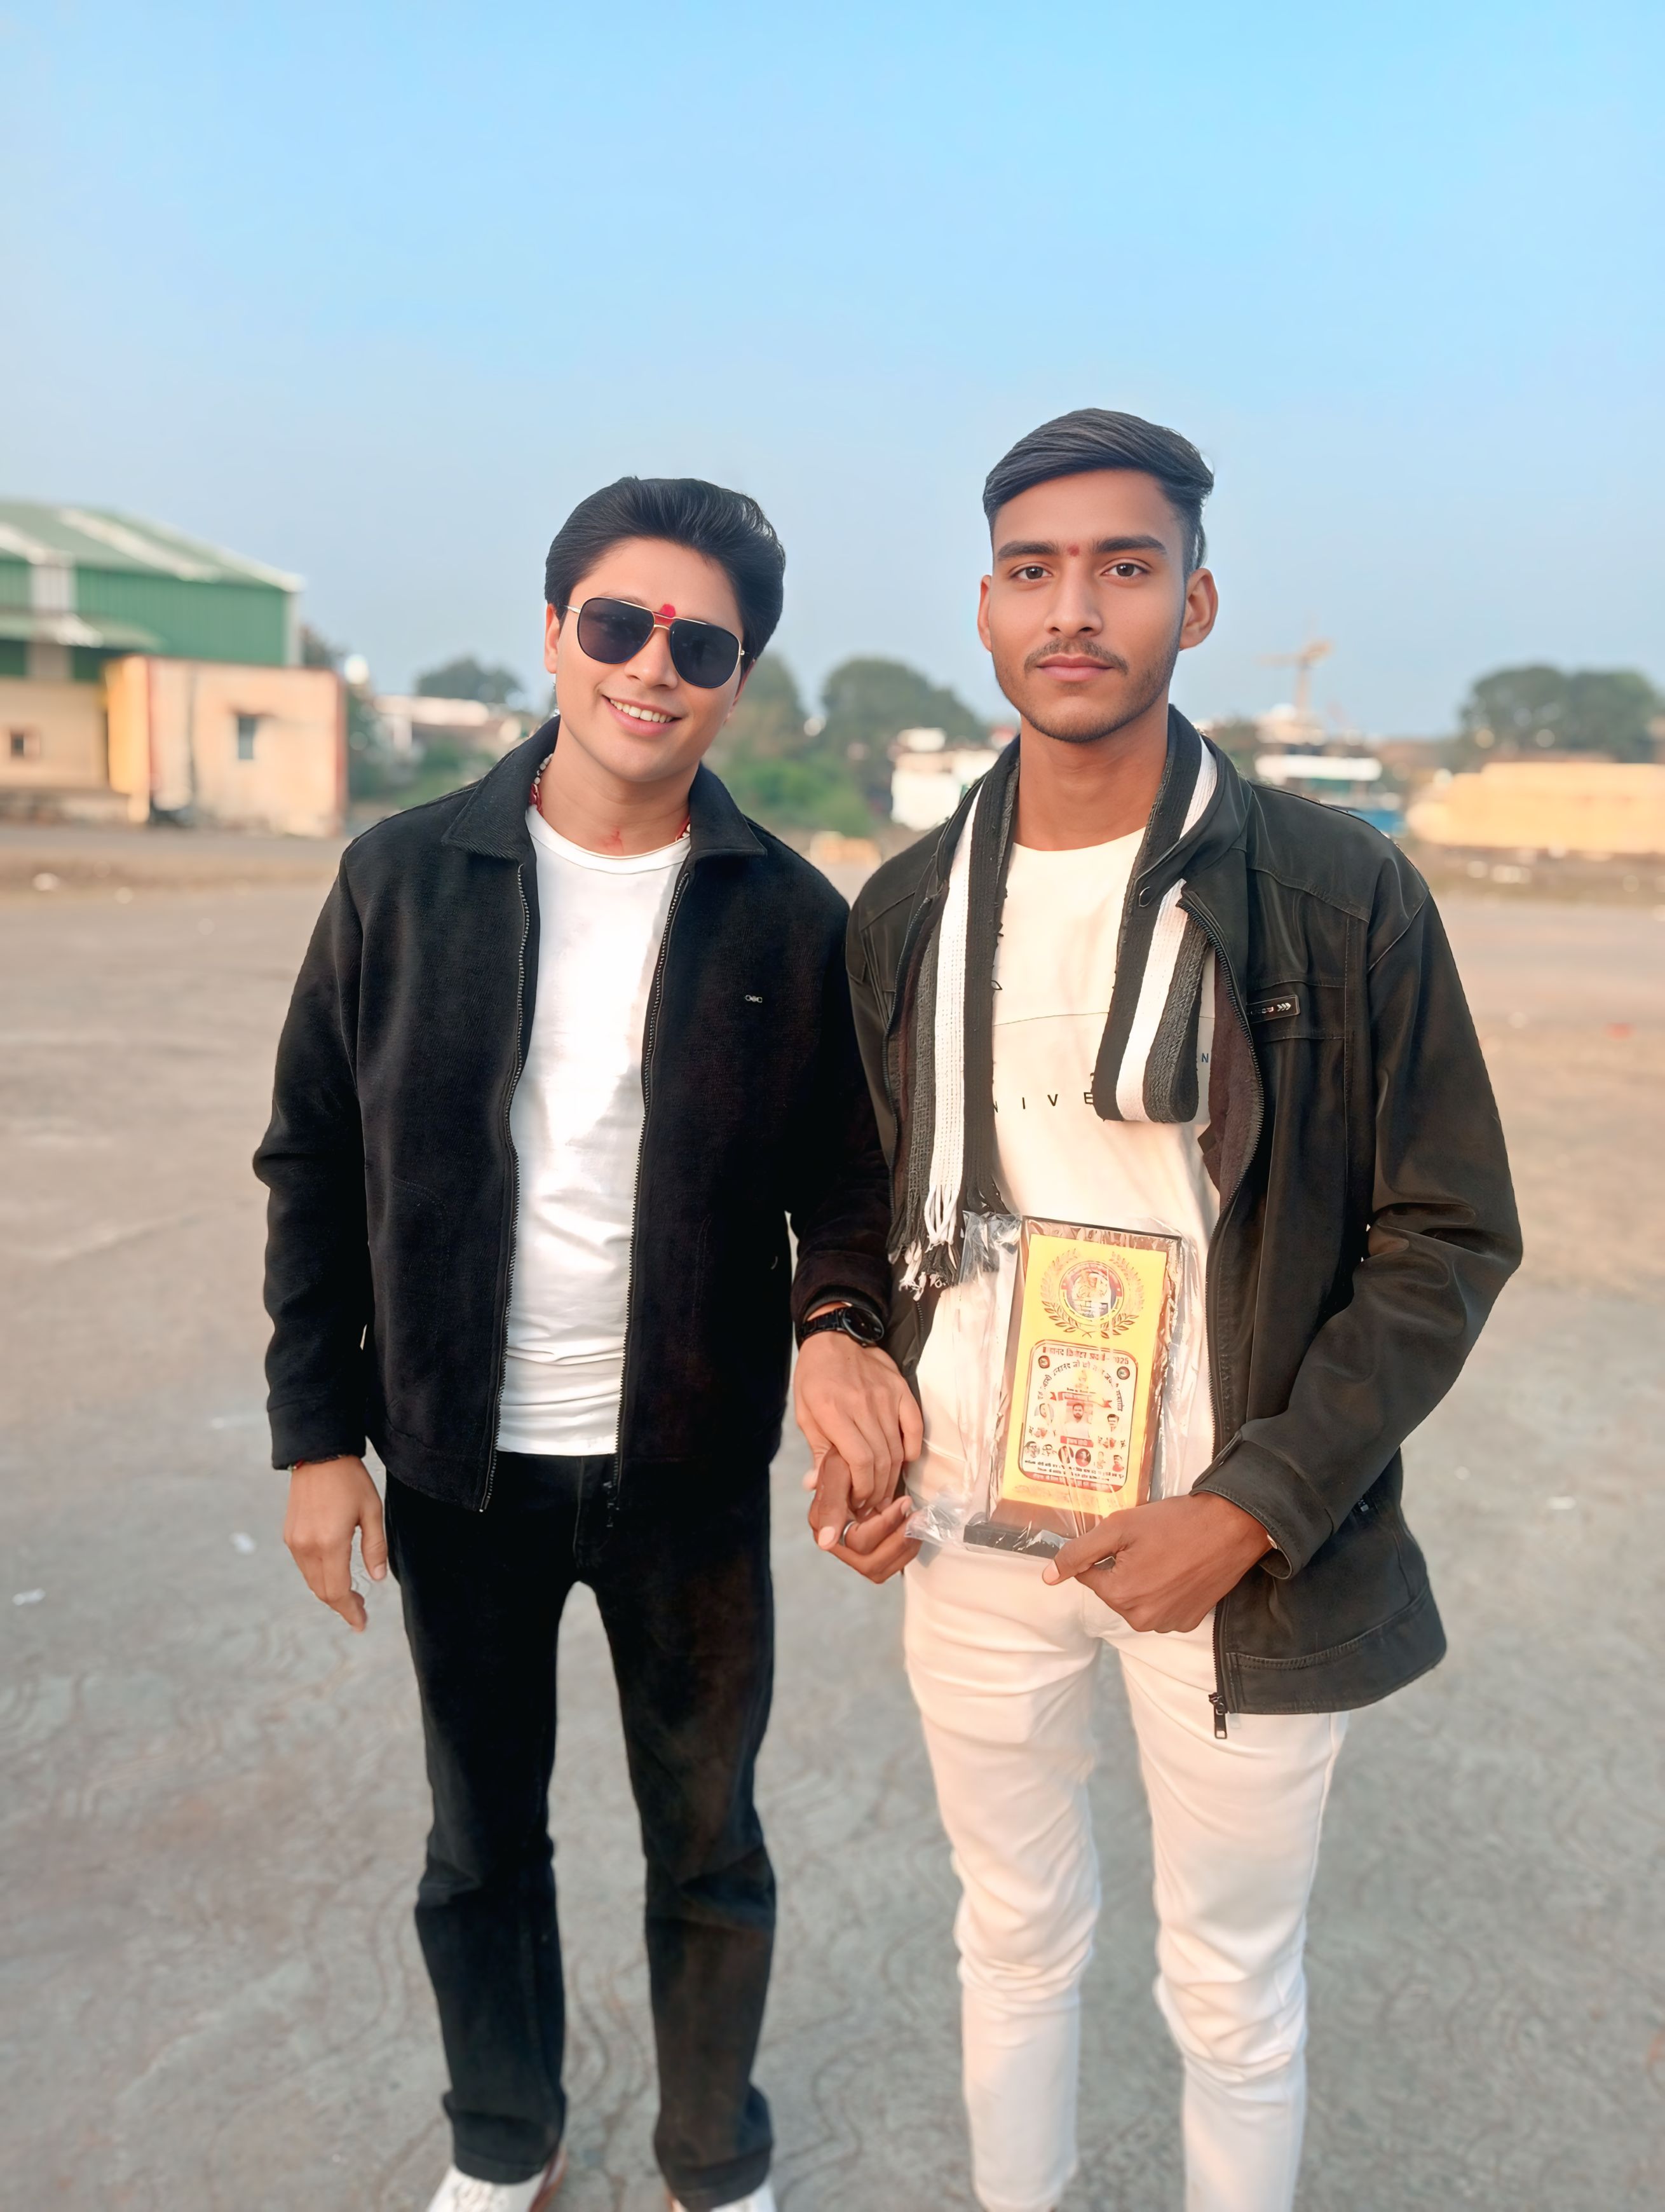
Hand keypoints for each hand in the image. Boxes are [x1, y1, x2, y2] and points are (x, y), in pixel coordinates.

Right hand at [283, 1455, 386, 1632]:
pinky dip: (320, 1578)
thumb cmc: (350, 1480)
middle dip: (342, 1605)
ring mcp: (295, 1542)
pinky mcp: (290, 1535)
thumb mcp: (372, 1511)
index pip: (338, 1591)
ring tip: (352, 1595)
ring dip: (331, 1592)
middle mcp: (307, 1547)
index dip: (350, 1611)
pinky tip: (336, 1574)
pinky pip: (305, 1567)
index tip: (362, 1624)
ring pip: (312, 1581)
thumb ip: (375, 1547)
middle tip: (361, 1611)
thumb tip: (377, 1579)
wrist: (317, 1455)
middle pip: (323, 1591)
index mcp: (330, 1543)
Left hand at [794, 1316, 922, 1525]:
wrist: (835, 1337)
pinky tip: (905, 1463)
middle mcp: (863, 1405)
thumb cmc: (814, 1378)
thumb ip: (817, 1450)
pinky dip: (913, 1450)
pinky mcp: (902, 1390)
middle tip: (873, 1505)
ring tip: (885, 1494)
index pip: (858, 1461)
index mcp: (833, 1411)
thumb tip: (818, 1487)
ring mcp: (886, 1397)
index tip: (858, 1501)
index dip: (862, 1488)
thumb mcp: (805, 1414)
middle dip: (878, 1490)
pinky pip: (915, 1427)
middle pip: (881, 1459)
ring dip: (893, 1477)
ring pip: (898, 1448)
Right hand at [805, 1450, 920, 1583]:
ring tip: (920, 1521)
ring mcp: (853, 1551)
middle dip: (899, 1539)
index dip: (885, 1525)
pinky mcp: (870, 1551)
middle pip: (870, 1563)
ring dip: (906, 1546)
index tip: (905, 1501)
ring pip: (881, 1569)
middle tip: (919, 1516)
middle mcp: (836, 1544)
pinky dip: (907, 1549)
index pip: (857, 1541)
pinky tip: (915, 1527)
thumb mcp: (838, 1470)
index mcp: (823, 1526)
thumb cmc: (849, 1458)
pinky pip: (890, 1565)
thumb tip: (825, 1543)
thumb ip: (831, 1503)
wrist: (860, 1456)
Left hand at [1040, 1491, 1272, 1632]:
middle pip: (1113, 1590)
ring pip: (1137, 1600)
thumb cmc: (1175, 1522)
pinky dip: (1165, 1591)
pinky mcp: (1187, 1622)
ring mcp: (1166, 1624)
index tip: (1129, 1538)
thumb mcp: (1119, 1527)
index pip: (1089, 1573)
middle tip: (1151, 1543)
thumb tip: (1048, 1577)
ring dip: (1144, 1580)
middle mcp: (1140, 1619)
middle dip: (1124, 1567)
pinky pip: (1162, 1608)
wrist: (1231, 1528)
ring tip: (1168, 1555)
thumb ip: (1079, 1552)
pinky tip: (1180, 1570)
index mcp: (1119, 1595)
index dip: (1105, 1551)